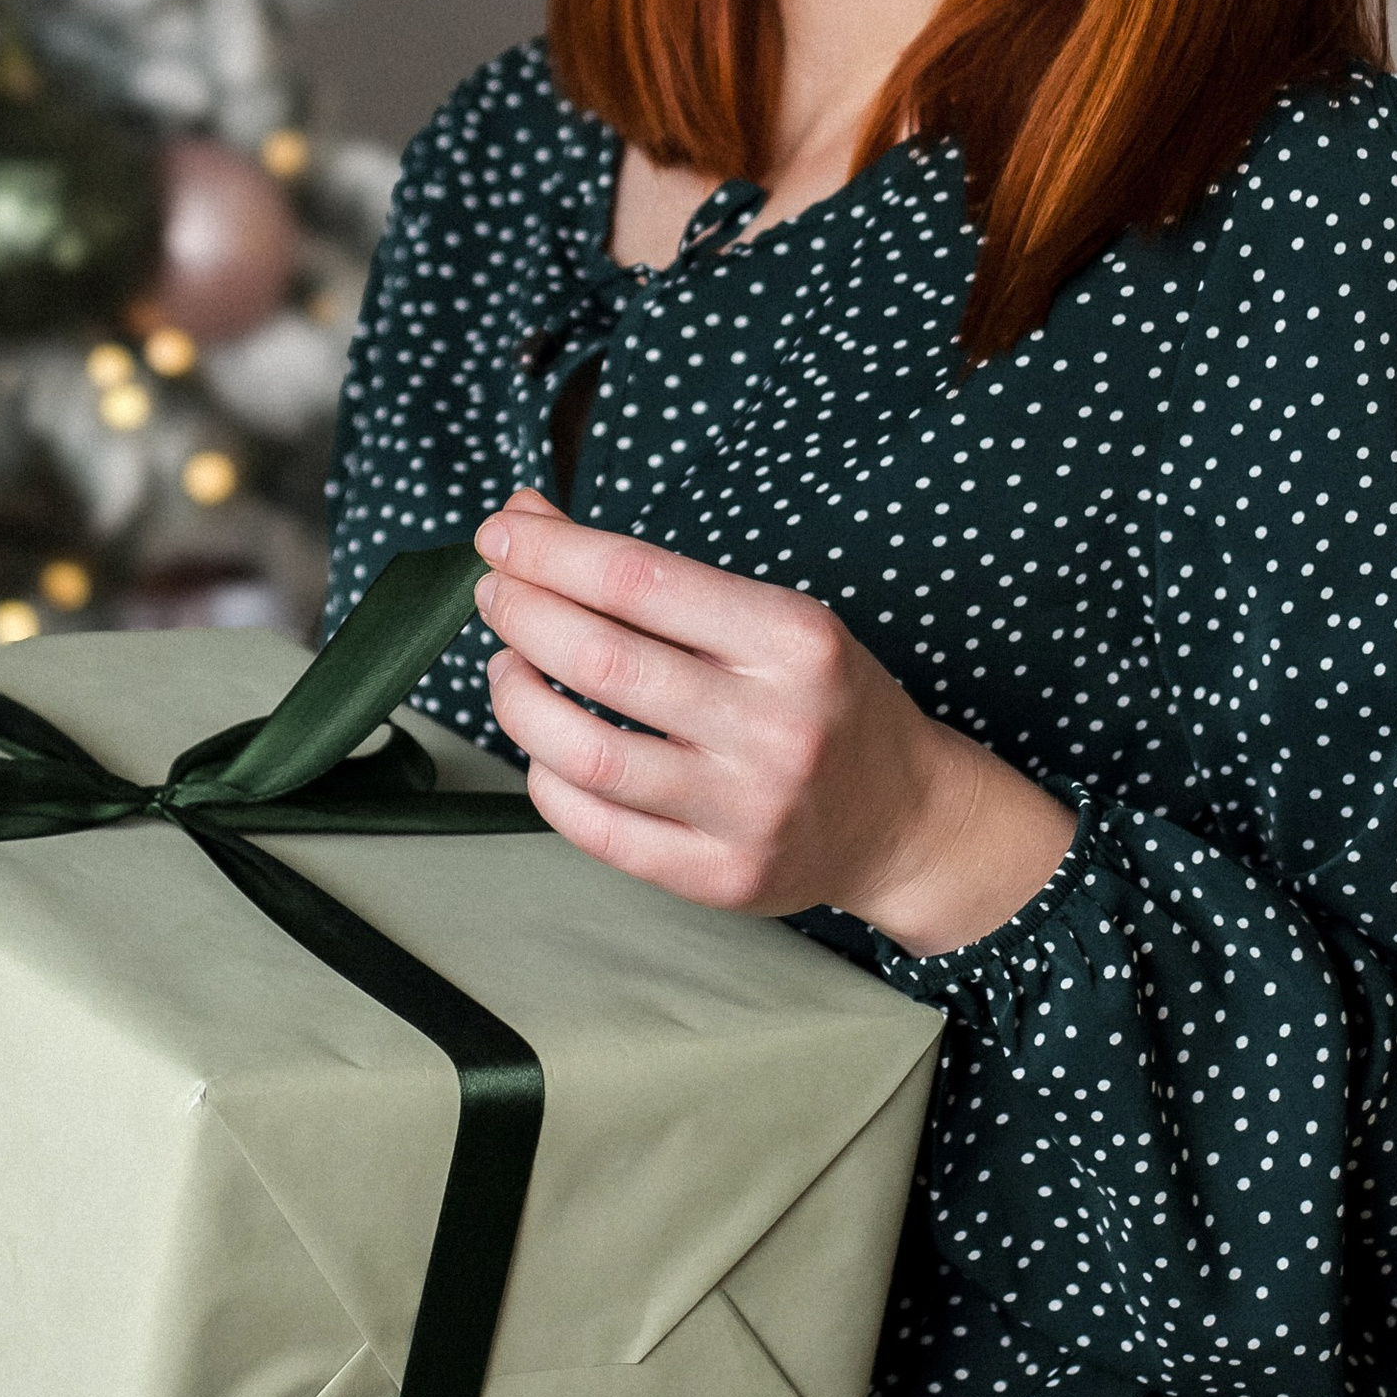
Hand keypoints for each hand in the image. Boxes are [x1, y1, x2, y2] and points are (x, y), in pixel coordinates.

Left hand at [473, 490, 1073, 954]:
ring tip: (508, 667)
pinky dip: (546, 778)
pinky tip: (542, 748)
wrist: (903, 819)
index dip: (551, 553)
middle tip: (493, 594)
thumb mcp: (766, 616)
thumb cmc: (820, 699)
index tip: (499, 534)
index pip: (640, 581)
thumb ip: (650, 575)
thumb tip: (527, 518)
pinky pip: (596, 829)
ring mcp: (748, 810)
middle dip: (523, 615)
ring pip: (586, 753)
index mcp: (794, 640)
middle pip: (602, 661)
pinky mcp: (722, 878)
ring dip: (518, 699)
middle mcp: (775, 725)